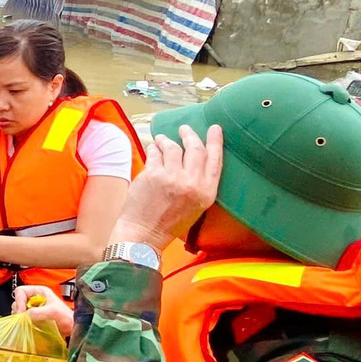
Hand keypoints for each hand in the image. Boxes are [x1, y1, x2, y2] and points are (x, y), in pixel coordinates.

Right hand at [13, 285, 74, 338]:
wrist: (71, 328)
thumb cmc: (67, 317)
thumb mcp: (53, 311)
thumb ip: (39, 311)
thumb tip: (26, 315)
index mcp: (40, 292)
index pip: (21, 291)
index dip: (19, 300)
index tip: (22, 311)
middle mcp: (35, 298)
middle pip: (18, 300)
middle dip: (18, 309)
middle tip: (22, 317)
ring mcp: (34, 308)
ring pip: (18, 309)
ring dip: (19, 316)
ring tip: (25, 321)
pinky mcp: (33, 317)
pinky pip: (22, 317)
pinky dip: (21, 321)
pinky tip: (26, 325)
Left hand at [111, 124, 222, 250]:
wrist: (145, 233)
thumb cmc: (169, 222)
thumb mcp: (195, 206)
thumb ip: (199, 183)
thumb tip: (195, 157)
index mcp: (206, 193)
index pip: (215, 160)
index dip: (215, 142)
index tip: (215, 128)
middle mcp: (192, 184)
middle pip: (195, 148)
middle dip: (190, 135)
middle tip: (184, 129)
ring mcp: (172, 177)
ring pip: (173, 147)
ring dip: (167, 140)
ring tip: (162, 140)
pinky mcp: (153, 174)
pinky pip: (155, 153)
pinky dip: (154, 148)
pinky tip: (153, 149)